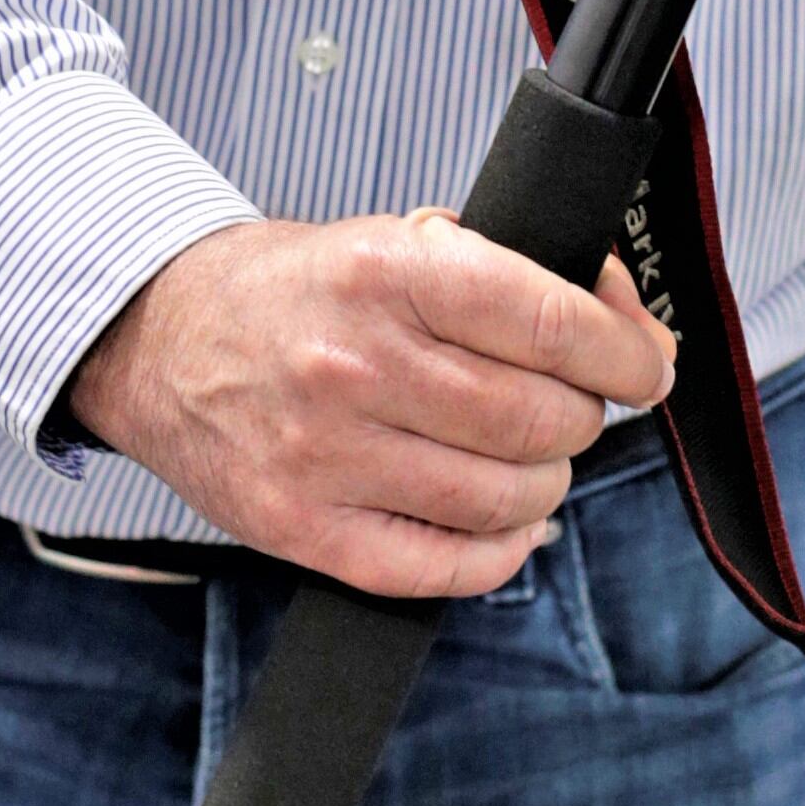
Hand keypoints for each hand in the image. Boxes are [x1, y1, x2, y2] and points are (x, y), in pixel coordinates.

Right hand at [61, 211, 674, 596]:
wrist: (157, 339)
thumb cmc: (291, 290)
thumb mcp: (391, 238)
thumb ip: (502, 270)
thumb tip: (620, 322)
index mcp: (386, 272)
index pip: (551, 323)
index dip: (626, 352)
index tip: (647, 364)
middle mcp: (356, 364)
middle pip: (540, 419)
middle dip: (583, 418)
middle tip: (572, 406)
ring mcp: (326, 456)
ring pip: (506, 498)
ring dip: (544, 484)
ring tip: (526, 457)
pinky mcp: (305, 530)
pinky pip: (446, 567)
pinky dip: (498, 551)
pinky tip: (499, 520)